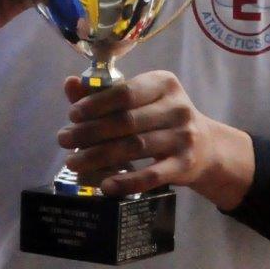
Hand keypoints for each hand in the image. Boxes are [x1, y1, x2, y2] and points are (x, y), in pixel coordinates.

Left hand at [59, 71, 254, 209]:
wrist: (207, 147)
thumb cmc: (160, 118)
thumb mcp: (139, 100)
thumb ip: (103, 93)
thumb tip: (70, 83)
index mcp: (163, 83)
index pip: (125, 92)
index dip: (96, 104)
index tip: (72, 115)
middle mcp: (177, 108)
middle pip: (126, 121)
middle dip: (90, 132)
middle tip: (63, 140)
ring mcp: (184, 137)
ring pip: (135, 147)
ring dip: (99, 156)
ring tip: (72, 162)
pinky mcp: (185, 164)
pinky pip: (152, 175)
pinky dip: (127, 181)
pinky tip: (105, 185)